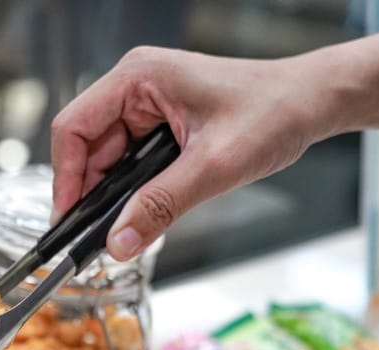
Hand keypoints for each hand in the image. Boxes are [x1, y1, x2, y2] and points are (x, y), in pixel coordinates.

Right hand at [50, 47, 328, 259]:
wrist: (313, 103)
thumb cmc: (274, 112)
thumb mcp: (214, 167)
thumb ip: (161, 206)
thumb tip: (117, 243)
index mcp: (138, 77)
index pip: (73, 128)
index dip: (65, 178)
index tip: (68, 220)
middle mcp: (136, 85)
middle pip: (86, 146)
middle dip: (90, 192)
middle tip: (95, 236)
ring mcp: (147, 103)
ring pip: (107, 157)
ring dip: (112, 193)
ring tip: (121, 226)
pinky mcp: (160, 121)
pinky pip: (130, 160)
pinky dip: (132, 188)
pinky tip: (141, 209)